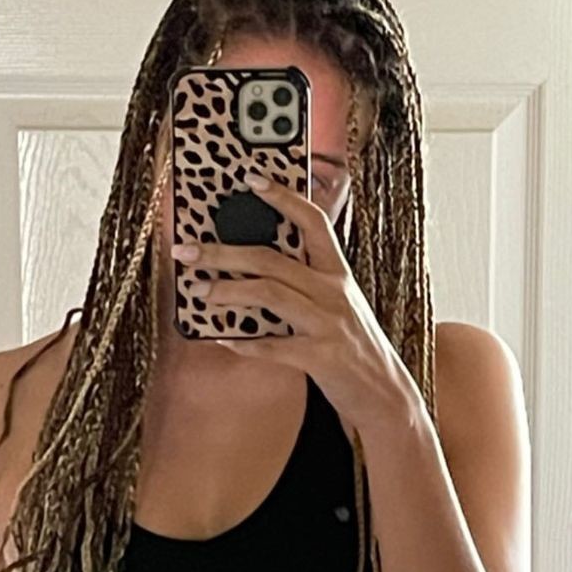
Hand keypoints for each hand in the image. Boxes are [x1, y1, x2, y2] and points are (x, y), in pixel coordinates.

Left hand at [170, 172, 422, 441]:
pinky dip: (243, 342)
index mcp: (338, 273)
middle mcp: (334, 292)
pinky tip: (221, 338)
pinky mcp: (320, 357)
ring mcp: (327, 324)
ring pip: (268, 294)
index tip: (250, 178)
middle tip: (186, 250)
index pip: (313, 222)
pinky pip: (273, 346)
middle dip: (223, 252)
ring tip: (196, 290)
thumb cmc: (354, 347)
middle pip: (272, 259)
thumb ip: (309, 283)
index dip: (283, 197)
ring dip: (226, 290)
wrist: (384, 393)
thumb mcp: (340, 305)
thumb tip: (257, 266)